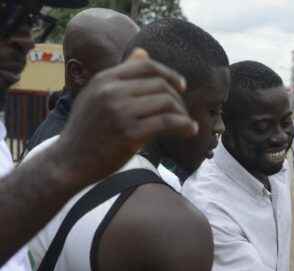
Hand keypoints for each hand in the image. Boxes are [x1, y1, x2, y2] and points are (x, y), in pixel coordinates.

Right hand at [54, 49, 196, 184]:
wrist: (69, 161)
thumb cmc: (87, 130)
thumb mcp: (97, 95)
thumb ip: (121, 76)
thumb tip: (143, 52)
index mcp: (105, 79)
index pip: (147, 66)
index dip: (170, 74)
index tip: (181, 87)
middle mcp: (112, 92)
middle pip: (161, 85)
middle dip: (178, 99)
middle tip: (182, 113)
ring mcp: (120, 112)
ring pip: (167, 102)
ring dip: (182, 114)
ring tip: (186, 125)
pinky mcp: (129, 134)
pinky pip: (167, 122)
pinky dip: (184, 126)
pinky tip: (189, 131)